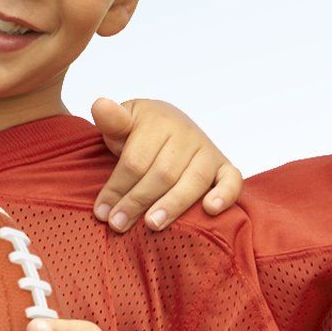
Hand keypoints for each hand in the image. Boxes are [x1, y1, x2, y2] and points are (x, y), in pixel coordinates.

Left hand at [89, 97, 242, 232]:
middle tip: (118, 225)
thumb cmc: (139, 132)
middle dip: (138, 201)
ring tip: (152, 225)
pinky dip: (224, 195)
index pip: (135, 160)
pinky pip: (232, 180)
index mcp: (158, 121)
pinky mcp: (224, 166)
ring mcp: (207, 149)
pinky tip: (210, 209)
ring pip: (193, 180)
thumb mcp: (122, 123)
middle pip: (162, 173)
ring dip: (172, 205)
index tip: (101, 212)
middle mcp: (186, 133)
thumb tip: (99, 105)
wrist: (167, 124)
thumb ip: (111, 120)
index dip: (117, 187)